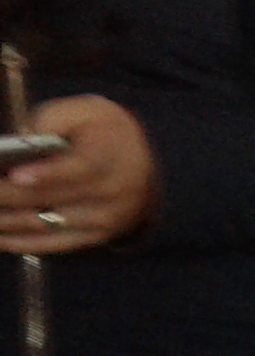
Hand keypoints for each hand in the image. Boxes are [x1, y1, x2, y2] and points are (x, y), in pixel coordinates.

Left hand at [2, 96, 157, 253]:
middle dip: (6, 196)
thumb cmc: (102, 131)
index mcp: (111, 155)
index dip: (47, 174)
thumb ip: (51, 120)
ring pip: (46, 224)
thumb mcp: (84, 111)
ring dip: (6, 222)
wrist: (140, 162)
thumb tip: (19, 143)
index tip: (15, 175)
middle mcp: (113, 192)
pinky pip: (55, 244)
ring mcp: (106, 218)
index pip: (81, 168)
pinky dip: (22, 243)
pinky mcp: (97, 236)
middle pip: (51, 198)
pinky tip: (0, 238)